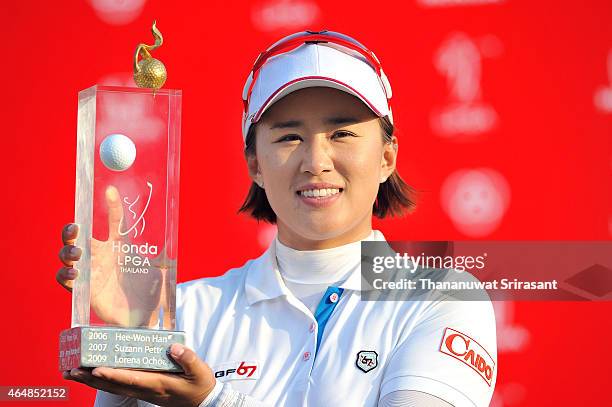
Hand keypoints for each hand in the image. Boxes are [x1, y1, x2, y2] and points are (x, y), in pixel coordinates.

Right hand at [57, 185, 174, 327]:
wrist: (146, 315)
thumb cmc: (151, 290)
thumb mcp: (161, 269)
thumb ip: (165, 255)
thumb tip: (174, 241)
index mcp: (120, 245)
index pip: (114, 220)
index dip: (112, 205)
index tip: (111, 191)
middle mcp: (102, 255)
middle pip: (78, 236)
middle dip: (70, 230)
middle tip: (75, 229)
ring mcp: (91, 271)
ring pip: (68, 255)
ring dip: (67, 252)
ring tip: (78, 255)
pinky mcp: (85, 289)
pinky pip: (66, 280)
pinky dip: (66, 275)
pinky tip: (75, 274)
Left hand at [63, 344, 214, 406]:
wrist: (202, 402)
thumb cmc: (199, 385)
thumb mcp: (200, 371)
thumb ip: (188, 358)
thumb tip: (174, 347)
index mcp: (159, 384)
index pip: (132, 380)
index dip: (114, 375)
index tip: (97, 369)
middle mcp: (146, 390)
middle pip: (114, 386)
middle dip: (91, 379)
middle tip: (71, 370)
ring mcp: (142, 392)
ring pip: (112, 388)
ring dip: (90, 382)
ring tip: (71, 373)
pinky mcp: (141, 390)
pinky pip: (117, 387)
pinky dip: (101, 382)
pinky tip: (90, 376)